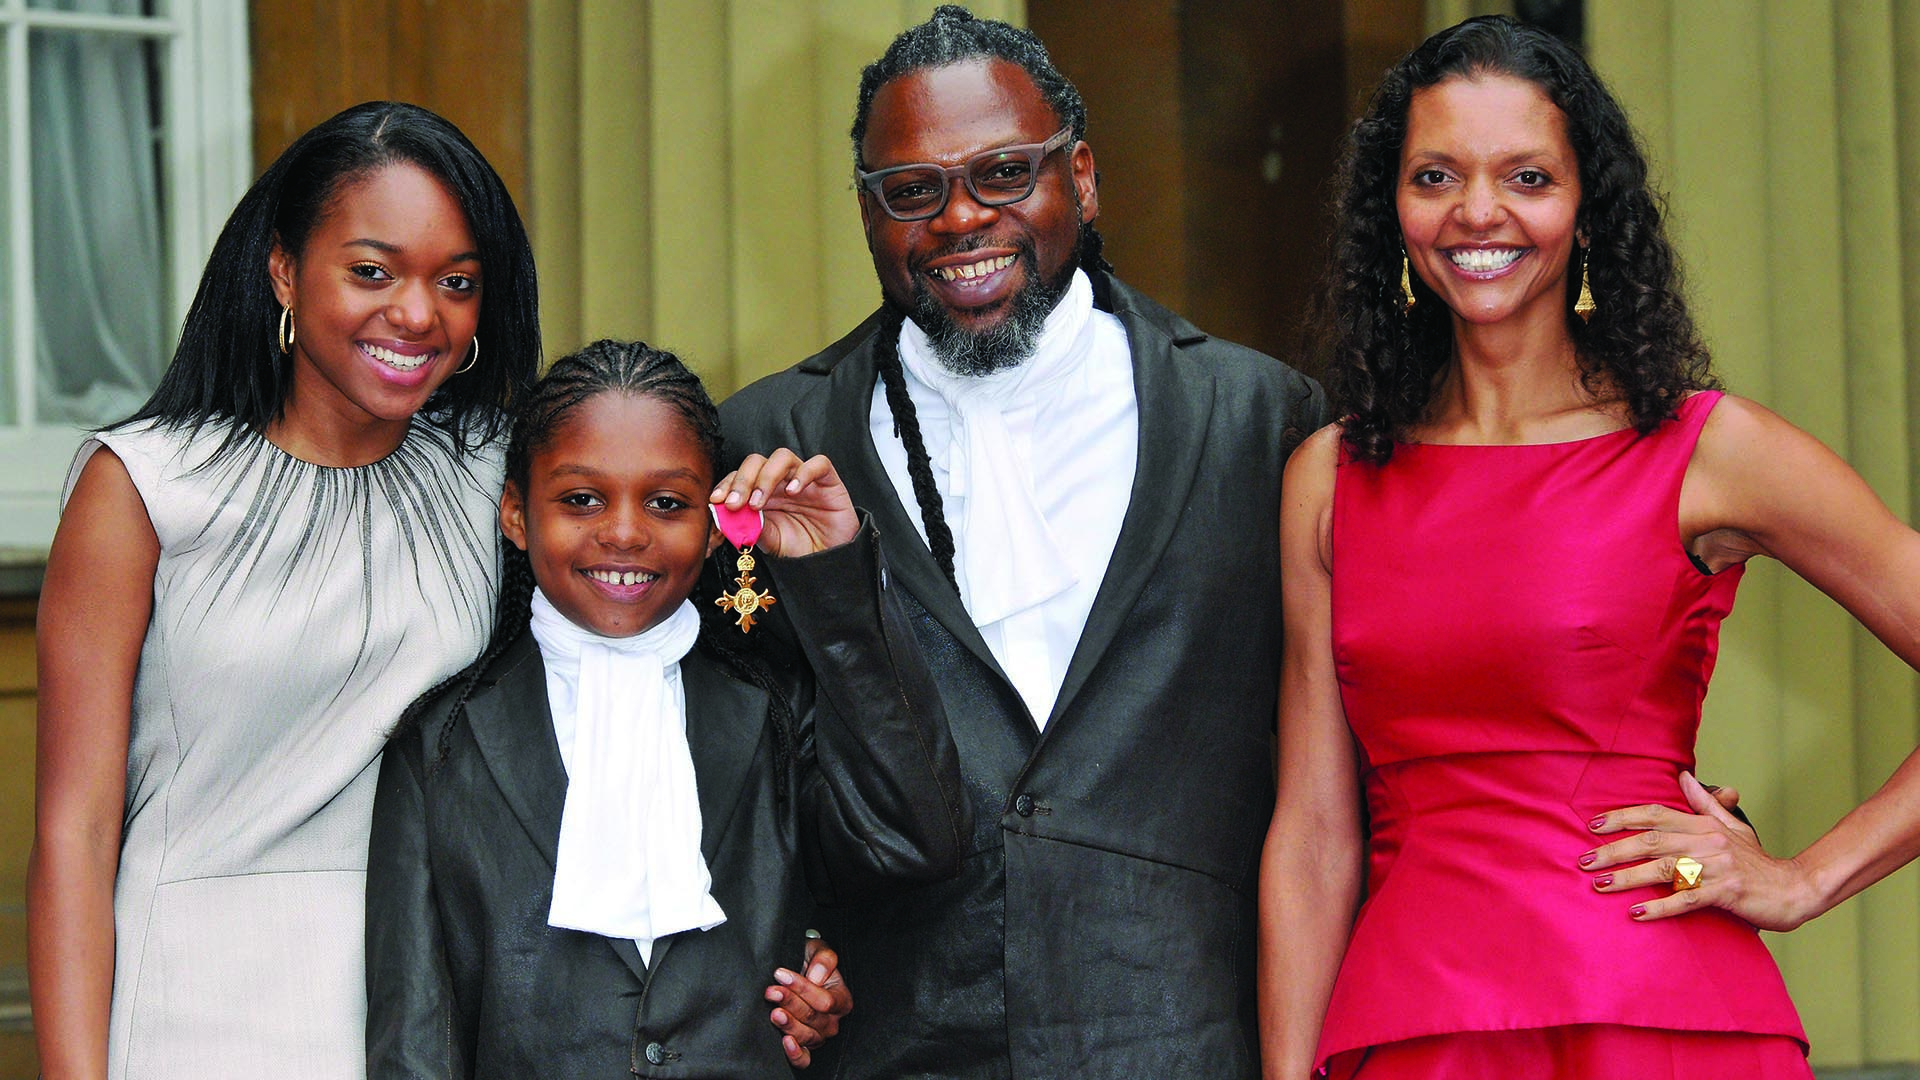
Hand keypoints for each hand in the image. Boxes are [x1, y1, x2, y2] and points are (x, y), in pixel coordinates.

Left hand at [711, 450, 856, 555]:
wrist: (828, 561)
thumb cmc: (799, 547)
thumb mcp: (768, 540)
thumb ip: (750, 527)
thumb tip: (726, 517)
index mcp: (762, 492)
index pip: (740, 477)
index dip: (727, 485)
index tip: (717, 501)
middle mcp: (780, 481)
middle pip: (756, 462)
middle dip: (742, 481)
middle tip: (736, 504)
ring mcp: (803, 478)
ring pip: (782, 457)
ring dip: (766, 477)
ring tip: (759, 503)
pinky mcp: (828, 480)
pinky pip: (818, 463)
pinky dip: (804, 474)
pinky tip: (793, 491)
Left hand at [764, 934, 850, 1067]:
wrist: (799, 969)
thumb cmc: (811, 960)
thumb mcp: (819, 949)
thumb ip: (824, 959)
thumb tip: (817, 976)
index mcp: (842, 1000)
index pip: (824, 1001)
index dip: (802, 989)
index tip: (781, 974)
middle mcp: (833, 1021)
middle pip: (812, 1018)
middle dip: (790, 1003)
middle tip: (771, 991)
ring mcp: (818, 1036)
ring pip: (805, 1036)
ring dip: (788, 1024)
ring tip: (773, 1011)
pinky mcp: (804, 1046)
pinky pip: (803, 1058)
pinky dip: (795, 1054)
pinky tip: (785, 1042)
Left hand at [1583, 771, 1815, 930]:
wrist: (1794, 889)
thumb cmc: (1757, 862)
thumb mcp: (1732, 828)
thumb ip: (1704, 804)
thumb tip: (1683, 776)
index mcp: (1704, 825)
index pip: (1655, 814)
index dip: (1622, 817)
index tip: (1593, 826)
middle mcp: (1708, 841)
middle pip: (1651, 841)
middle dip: (1613, 850)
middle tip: (1584, 861)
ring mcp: (1717, 867)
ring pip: (1663, 869)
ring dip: (1627, 878)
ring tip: (1600, 885)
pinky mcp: (1726, 892)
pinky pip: (1685, 899)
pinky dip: (1659, 906)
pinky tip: (1636, 913)